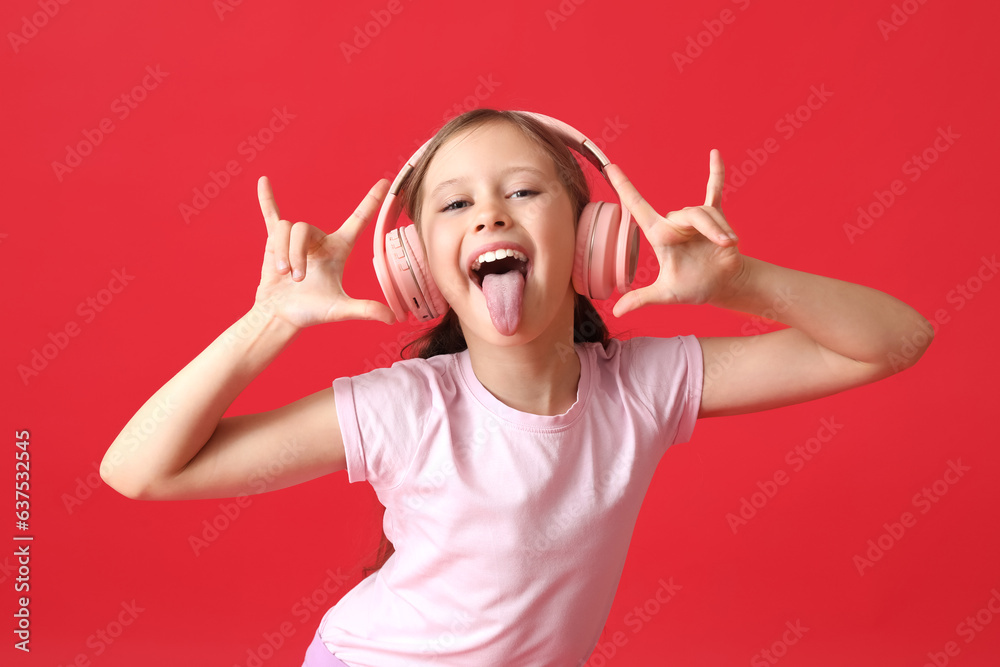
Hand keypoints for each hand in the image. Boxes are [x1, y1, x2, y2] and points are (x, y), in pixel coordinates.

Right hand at [253, 176, 395, 327]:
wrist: (280, 315)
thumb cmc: (311, 312)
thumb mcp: (339, 309)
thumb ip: (365, 310)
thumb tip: (392, 319)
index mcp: (338, 249)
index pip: (358, 220)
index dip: (370, 201)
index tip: (384, 182)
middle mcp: (319, 240)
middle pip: (304, 228)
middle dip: (296, 254)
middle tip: (296, 279)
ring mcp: (296, 240)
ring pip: (286, 230)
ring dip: (283, 253)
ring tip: (284, 275)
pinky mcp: (275, 242)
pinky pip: (271, 215)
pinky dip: (267, 200)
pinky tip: (263, 182)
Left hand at [606, 150, 747, 316]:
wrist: (724, 285)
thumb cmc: (695, 287)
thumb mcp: (666, 294)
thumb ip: (642, 299)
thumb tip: (617, 311)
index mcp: (660, 236)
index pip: (637, 207)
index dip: (624, 187)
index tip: (609, 168)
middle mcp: (675, 224)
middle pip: (686, 213)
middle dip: (709, 228)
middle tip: (724, 244)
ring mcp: (695, 220)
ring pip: (705, 211)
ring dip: (720, 227)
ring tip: (730, 244)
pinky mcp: (715, 217)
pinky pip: (714, 191)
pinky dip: (715, 173)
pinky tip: (715, 154)